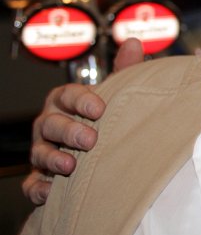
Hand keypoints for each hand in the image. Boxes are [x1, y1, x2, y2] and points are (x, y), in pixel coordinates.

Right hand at [21, 38, 143, 204]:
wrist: (98, 152)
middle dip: (69, 131)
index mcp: (65, 102)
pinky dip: (38, 188)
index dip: (81, 100)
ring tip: (71, 165)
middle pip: (51, 124)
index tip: (99, 107)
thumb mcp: (116, 93)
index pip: (67, 95)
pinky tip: (51, 192)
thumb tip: (134, 42)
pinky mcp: (40, 178)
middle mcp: (50, 125)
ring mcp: (43, 151)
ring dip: (53, 159)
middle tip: (90, 139)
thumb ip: (124, 70)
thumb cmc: (104, 118)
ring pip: (40, 153)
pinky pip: (31, 184)